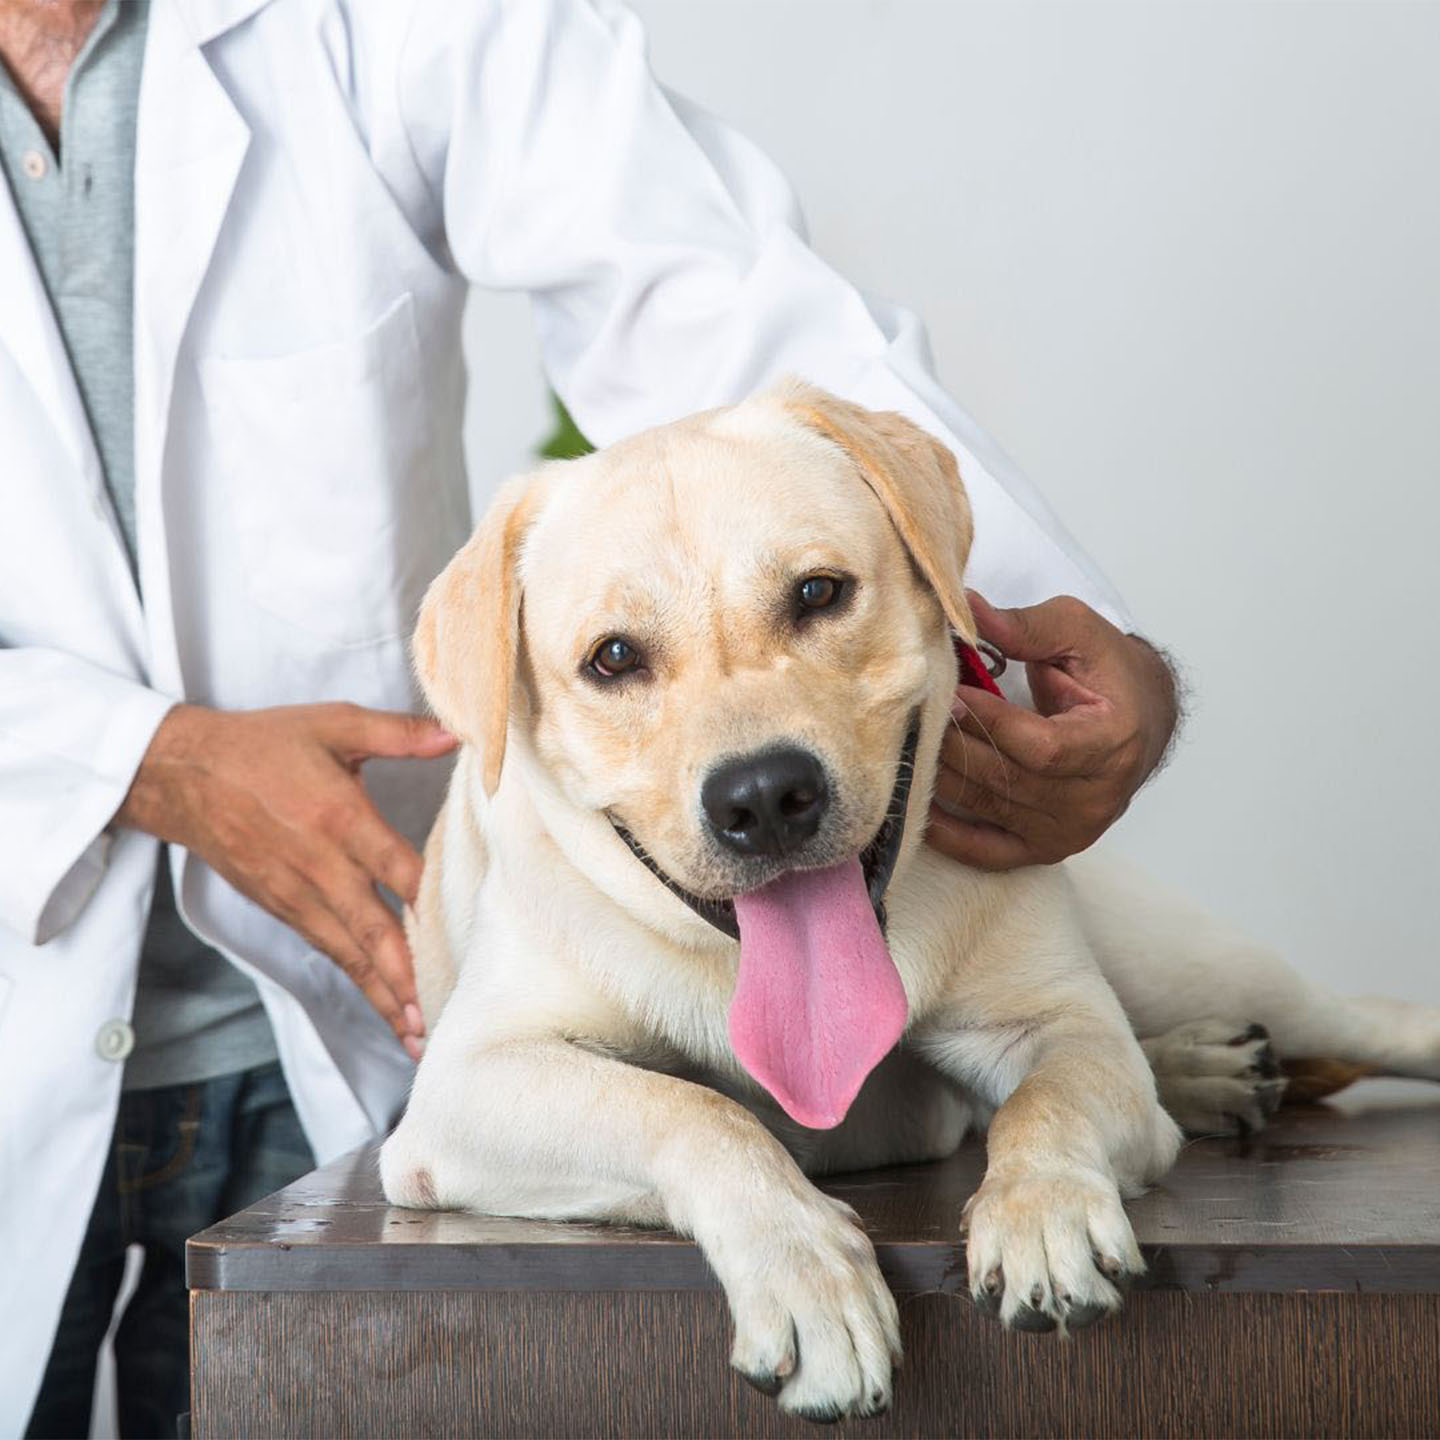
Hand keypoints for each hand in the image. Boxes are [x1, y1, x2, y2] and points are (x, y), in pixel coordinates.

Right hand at [117, 702, 456, 1054]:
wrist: (185, 775)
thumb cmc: (265, 746)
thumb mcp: (334, 724)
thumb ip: (396, 732)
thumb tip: (456, 734)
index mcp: (339, 819)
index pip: (395, 868)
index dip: (430, 901)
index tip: (464, 935)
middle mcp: (321, 867)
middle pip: (372, 931)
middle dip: (405, 977)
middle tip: (436, 1020)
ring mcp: (298, 895)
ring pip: (350, 953)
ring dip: (384, 995)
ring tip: (418, 1037)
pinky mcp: (283, 908)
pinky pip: (329, 950)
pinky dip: (358, 981)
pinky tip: (385, 1005)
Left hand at [927, 592, 1178, 868]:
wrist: (1141, 719)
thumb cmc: (1108, 672)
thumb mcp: (1077, 631)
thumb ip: (1024, 626)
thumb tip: (966, 611)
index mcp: (1114, 743)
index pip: (1041, 747)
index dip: (990, 723)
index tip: (950, 694)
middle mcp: (1096, 797)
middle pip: (1006, 780)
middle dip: (954, 743)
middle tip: (916, 713)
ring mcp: (1070, 830)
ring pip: (988, 807)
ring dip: (940, 775)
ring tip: (908, 741)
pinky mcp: (1045, 848)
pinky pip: (986, 852)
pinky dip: (946, 833)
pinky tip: (916, 803)